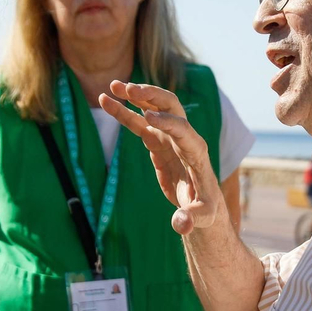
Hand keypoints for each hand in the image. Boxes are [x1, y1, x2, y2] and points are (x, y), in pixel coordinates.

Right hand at [99, 81, 223, 234]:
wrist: (200, 204)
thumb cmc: (205, 210)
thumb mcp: (201, 217)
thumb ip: (191, 219)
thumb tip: (180, 224)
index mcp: (196, 151)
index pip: (183, 131)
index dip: (168, 123)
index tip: (148, 116)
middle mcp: (183, 138)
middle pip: (171, 107)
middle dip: (152, 96)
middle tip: (130, 89)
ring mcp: (169, 137)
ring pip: (151, 109)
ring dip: (134, 96)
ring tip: (113, 86)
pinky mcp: (157, 142)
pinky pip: (138, 122)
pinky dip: (123, 111)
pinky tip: (106, 101)